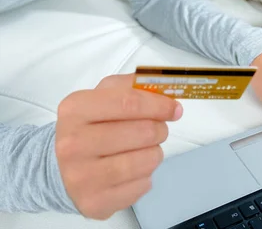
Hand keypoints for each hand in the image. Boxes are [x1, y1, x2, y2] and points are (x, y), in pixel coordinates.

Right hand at [56, 73, 182, 219]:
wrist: (58, 166)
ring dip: (155, 153)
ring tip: (147, 149)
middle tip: (159, 129)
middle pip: (141, 132)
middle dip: (159, 129)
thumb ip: (132, 87)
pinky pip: (140, 186)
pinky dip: (146, 175)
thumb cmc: (89, 126)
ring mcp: (81, 177)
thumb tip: (166, 91)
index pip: (129, 102)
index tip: (175, 108)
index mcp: (75, 109)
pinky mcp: (94, 202)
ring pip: (144, 161)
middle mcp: (73, 144)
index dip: (158, 105)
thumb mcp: (102, 95)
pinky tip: (135, 169)